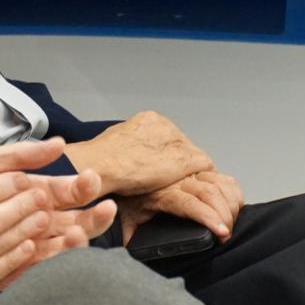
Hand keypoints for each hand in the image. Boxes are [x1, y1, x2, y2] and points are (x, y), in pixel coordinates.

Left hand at [0, 138, 115, 289]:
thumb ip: (17, 154)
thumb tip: (57, 144)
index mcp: (20, 194)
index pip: (60, 191)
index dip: (78, 186)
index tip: (92, 178)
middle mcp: (23, 221)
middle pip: (68, 219)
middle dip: (88, 212)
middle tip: (103, 204)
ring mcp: (16, 246)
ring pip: (57, 244)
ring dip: (75, 235)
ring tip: (84, 226)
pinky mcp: (4, 270)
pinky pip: (33, 267)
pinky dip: (49, 258)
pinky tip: (61, 248)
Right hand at [65, 111, 213, 196]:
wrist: (100, 165)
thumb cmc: (101, 159)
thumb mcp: (117, 143)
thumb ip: (132, 144)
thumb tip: (134, 153)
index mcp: (148, 119)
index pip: (169, 137)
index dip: (166, 154)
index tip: (158, 167)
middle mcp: (165, 125)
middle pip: (182, 145)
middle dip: (176, 161)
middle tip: (164, 178)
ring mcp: (176, 141)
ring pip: (193, 156)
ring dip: (186, 170)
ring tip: (171, 184)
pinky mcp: (185, 159)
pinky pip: (203, 166)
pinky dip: (197, 176)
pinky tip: (185, 185)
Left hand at [119, 170, 243, 243]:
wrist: (122, 172)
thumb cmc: (127, 198)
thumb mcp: (127, 217)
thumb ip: (130, 234)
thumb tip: (133, 248)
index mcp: (161, 193)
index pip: (190, 204)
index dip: (209, 218)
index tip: (222, 234)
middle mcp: (177, 180)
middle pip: (210, 194)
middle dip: (225, 216)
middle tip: (227, 235)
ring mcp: (189, 174)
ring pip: (219, 184)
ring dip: (231, 204)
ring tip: (230, 223)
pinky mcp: (198, 171)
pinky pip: (222, 178)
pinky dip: (232, 192)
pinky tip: (232, 205)